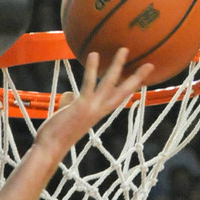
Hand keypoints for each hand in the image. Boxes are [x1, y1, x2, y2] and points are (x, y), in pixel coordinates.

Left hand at [36, 48, 153, 153]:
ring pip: (109, 84)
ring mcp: (91, 108)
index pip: (117, 99)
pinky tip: (94, 54)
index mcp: (97, 114)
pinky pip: (89, 84)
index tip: (141, 79)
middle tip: (149, 64)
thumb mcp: (65, 117)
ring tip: (124, 49)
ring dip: (117, 66)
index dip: (129, 88)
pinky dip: (92, 69)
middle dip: (137, 78)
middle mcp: (98, 111)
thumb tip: (69, 95)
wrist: (49, 149)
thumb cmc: (55, 136)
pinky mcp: (81, 105)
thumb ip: (70, 104)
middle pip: (123, 92)